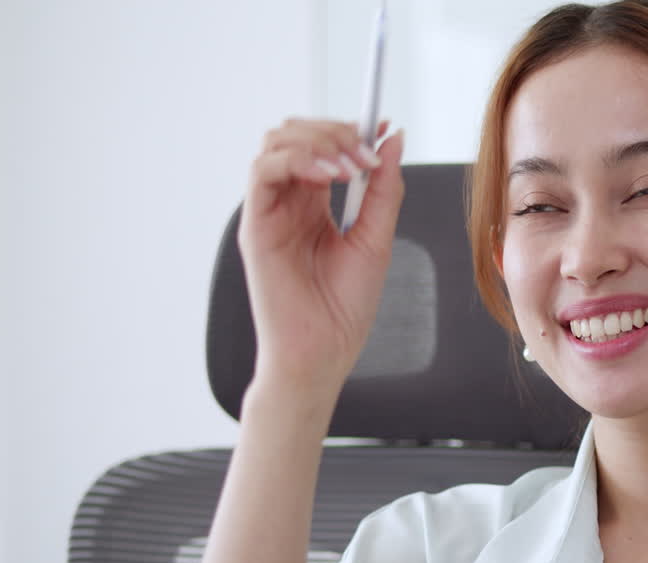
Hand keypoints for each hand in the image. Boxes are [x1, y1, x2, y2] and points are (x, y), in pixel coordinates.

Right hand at [237, 117, 404, 391]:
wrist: (324, 351)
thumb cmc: (345, 307)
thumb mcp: (377, 238)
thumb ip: (384, 189)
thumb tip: (392, 139)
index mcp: (316, 204)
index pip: (323, 145)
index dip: (349, 128)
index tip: (381, 126)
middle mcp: (290, 201)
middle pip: (297, 134)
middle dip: (335, 131)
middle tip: (367, 153)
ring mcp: (270, 210)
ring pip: (277, 142)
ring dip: (318, 141)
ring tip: (351, 166)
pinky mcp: (255, 224)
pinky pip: (263, 170)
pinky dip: (297, 159)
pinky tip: (331, 175)